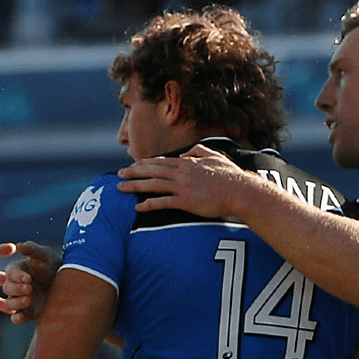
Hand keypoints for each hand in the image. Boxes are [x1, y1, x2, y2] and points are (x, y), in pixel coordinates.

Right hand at [3, 241, 59, 323]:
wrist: (71, 284)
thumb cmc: (55, 265)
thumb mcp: (46, 255)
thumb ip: (32, 249)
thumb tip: (18, 245)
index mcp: (17, 270)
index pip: (10, 273)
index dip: (17, 276)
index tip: (28, 278)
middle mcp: (16, 285)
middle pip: (7, 288)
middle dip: (17, 289)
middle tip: (29, 288)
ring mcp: (20, 300)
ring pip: (9, 304)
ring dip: (16, 303)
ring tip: (28, 300)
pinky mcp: (27, 313)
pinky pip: (16, 318)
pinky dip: (16, 318)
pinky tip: (21, 317)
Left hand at [118, 143, 251, 217]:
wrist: (240, 190)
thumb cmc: (230, 175)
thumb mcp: (214, 156)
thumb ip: (198, 151)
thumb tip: (186, 153)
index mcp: (188, 162)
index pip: (161, 161)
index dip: (145, 163)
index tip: (133, 165)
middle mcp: (182, 172)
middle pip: (152, 171)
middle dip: (133, 172)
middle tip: (118, 175)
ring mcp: (183, 187)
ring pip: (153, 185)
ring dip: (135, 186)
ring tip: (121, 188)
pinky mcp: (186, 201)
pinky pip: (163, 202)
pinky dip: (149, 204)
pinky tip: (138, 207)